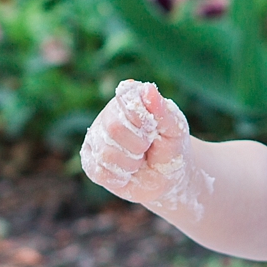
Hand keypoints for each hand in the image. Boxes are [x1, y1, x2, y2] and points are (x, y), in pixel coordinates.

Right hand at [80, 80, 193, 205]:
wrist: (167, 176)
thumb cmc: (171, 146)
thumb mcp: (175, 129)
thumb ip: (163, 111)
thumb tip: (148, 89)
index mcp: (127, 100)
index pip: (126, 101)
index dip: (143, 119)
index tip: (154, 128)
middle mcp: (107, 116)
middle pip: (114, 128)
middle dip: (139, 144)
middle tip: (148, 147)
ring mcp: (95, 140)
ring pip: (106, 153)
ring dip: (131, 163)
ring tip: (139, 160)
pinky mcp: (91, 164)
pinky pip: (101, 173)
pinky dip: (121, 177)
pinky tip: (128, 172)